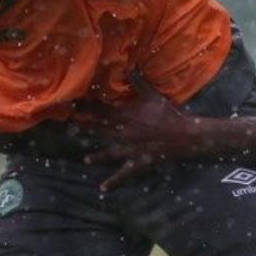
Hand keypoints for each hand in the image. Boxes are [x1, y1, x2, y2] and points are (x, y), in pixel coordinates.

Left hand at [80, 71, 198, 190]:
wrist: (183, 135)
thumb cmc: (169, 113)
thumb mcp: (153, 95)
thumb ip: (138, 82)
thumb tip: (129, 66)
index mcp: (124, 116)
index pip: (100, 110)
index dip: (86, 108)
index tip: (73, 105)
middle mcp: (122, 133)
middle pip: (99, 130)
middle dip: (85, 128)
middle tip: (71, 128)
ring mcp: (128, 150)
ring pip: (108, 153)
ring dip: (97, 157)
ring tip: (86, 159)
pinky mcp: (136, 163)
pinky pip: (123, 174)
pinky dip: (113, 182)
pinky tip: (102, 189)